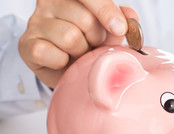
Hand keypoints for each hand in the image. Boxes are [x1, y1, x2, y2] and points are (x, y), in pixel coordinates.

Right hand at [18, 0, 138, 88]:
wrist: (69, 70)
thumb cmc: (90, 45)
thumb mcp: (108, 31)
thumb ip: (120, 20)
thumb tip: (131, 16)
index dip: (106, 11)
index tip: (119, 29)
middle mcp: (50, 3)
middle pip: (85, 20)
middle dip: (96, 39)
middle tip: (92, 45)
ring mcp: (36, 22)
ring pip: (69, 37)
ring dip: (80, 53)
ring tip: (78, 54)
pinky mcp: (26, 44)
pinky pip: (49, 53)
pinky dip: (61, 62)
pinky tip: (62, 61)